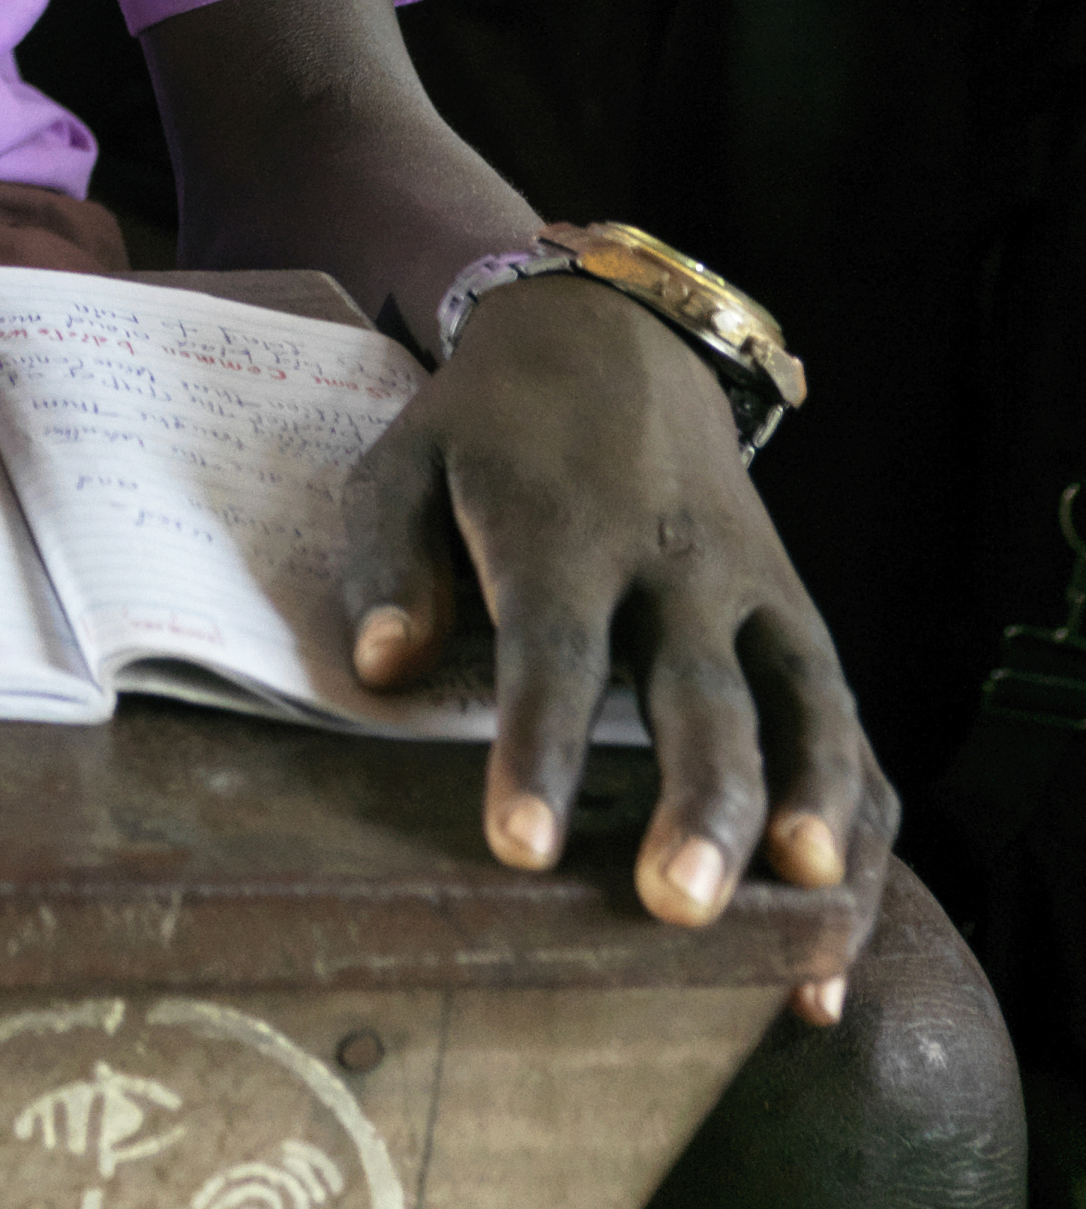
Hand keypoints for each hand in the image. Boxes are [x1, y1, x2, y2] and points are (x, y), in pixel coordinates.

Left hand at [338, 273, 885, 1024]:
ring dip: (812, 808)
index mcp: (564, 530)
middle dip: (699, 804)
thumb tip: (384, 667)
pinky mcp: (802, 617)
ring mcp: (756, 593)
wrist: (615, 341)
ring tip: (806, 904)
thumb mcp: (405, 460)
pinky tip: (845, 898)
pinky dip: (862, 806)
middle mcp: (677, 567)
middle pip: (700, 696)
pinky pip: (846, 718)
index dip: (538, 751)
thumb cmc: (488, 429)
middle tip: (677, 904)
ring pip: (805, 709)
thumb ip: (388, 560)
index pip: (555, 652)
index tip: (522, 848)